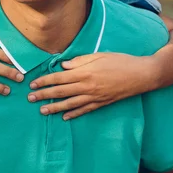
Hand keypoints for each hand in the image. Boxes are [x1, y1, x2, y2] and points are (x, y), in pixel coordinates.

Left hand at [27, 53, 155, 119]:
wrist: (142, 74)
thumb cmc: (120, 61)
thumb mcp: (99, 55)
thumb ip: (79, 61)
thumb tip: (63, 66)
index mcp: (85, 72)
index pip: (59, 78)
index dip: (44, 81)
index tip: (33, 84)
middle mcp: (87, 86)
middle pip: (61, 92)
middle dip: (44, 95)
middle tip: (30, 99)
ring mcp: (95, 97)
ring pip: (70, 104)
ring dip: (55, 108)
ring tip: (42, 111)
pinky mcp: (102, 103)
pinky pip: (85, 110)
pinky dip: (74, 114)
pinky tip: (65, 117)